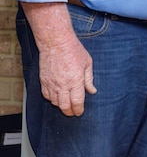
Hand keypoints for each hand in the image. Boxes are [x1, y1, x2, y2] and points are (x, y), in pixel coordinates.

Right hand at [21, 2, 95, 116]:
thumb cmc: (74, 50)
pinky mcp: (43, 81)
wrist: (56, 43)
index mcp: (76, 80)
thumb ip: (89, 79)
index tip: (80, 112)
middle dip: (69, 112)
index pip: (77, 101)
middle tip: (73, 113)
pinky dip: (52, 99)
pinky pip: (46, 95)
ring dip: (61, 106)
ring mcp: (51, 83)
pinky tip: (56, 98)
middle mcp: (63, 84)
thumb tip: (92, 91)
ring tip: (66, 105)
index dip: (79, 109)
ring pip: (55, 102)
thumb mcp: (87, 63)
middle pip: (65, 106)